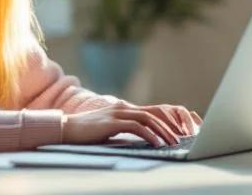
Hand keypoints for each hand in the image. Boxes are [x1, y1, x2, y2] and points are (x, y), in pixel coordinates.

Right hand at [62, 103, 200, 146]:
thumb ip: (126, 131)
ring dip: (163, 131)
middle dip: (171, 125)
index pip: (153, 111)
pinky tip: (157, 144)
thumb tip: (143, 140)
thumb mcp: (111, 130)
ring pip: (149, 119)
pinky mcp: (112, 122)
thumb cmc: (88, 132)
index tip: (181, 131)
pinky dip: (149, 135)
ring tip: (174, 142)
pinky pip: (136, 127)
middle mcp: (124, 107)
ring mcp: (118, 113)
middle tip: (184, 137)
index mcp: (125, 108)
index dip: (169, 119)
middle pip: (155, 113)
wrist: (67, 129)